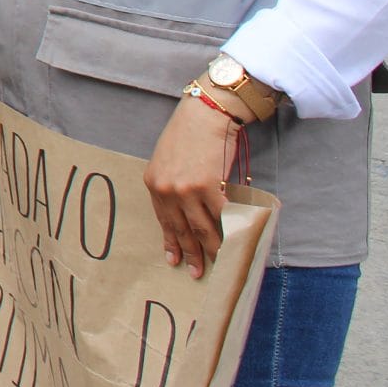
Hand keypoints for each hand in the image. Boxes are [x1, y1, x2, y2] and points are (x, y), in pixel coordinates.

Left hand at [145, 94, 238, 278]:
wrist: (205, 114)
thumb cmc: (189, 134)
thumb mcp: (168, 160)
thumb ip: (173, 185)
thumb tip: (188, 212)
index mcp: (153, 183)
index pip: (163, 220)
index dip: (172, 242)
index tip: (175, 260)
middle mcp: (166, 189)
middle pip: (181, 229)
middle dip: (191, 253)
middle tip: (198, 273)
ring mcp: (186, 190)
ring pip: (202, 228)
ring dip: (212, 249)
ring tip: (218, 263)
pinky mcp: (208, 187)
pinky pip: (220, 217)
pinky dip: (229, 231)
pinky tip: (233, 244)